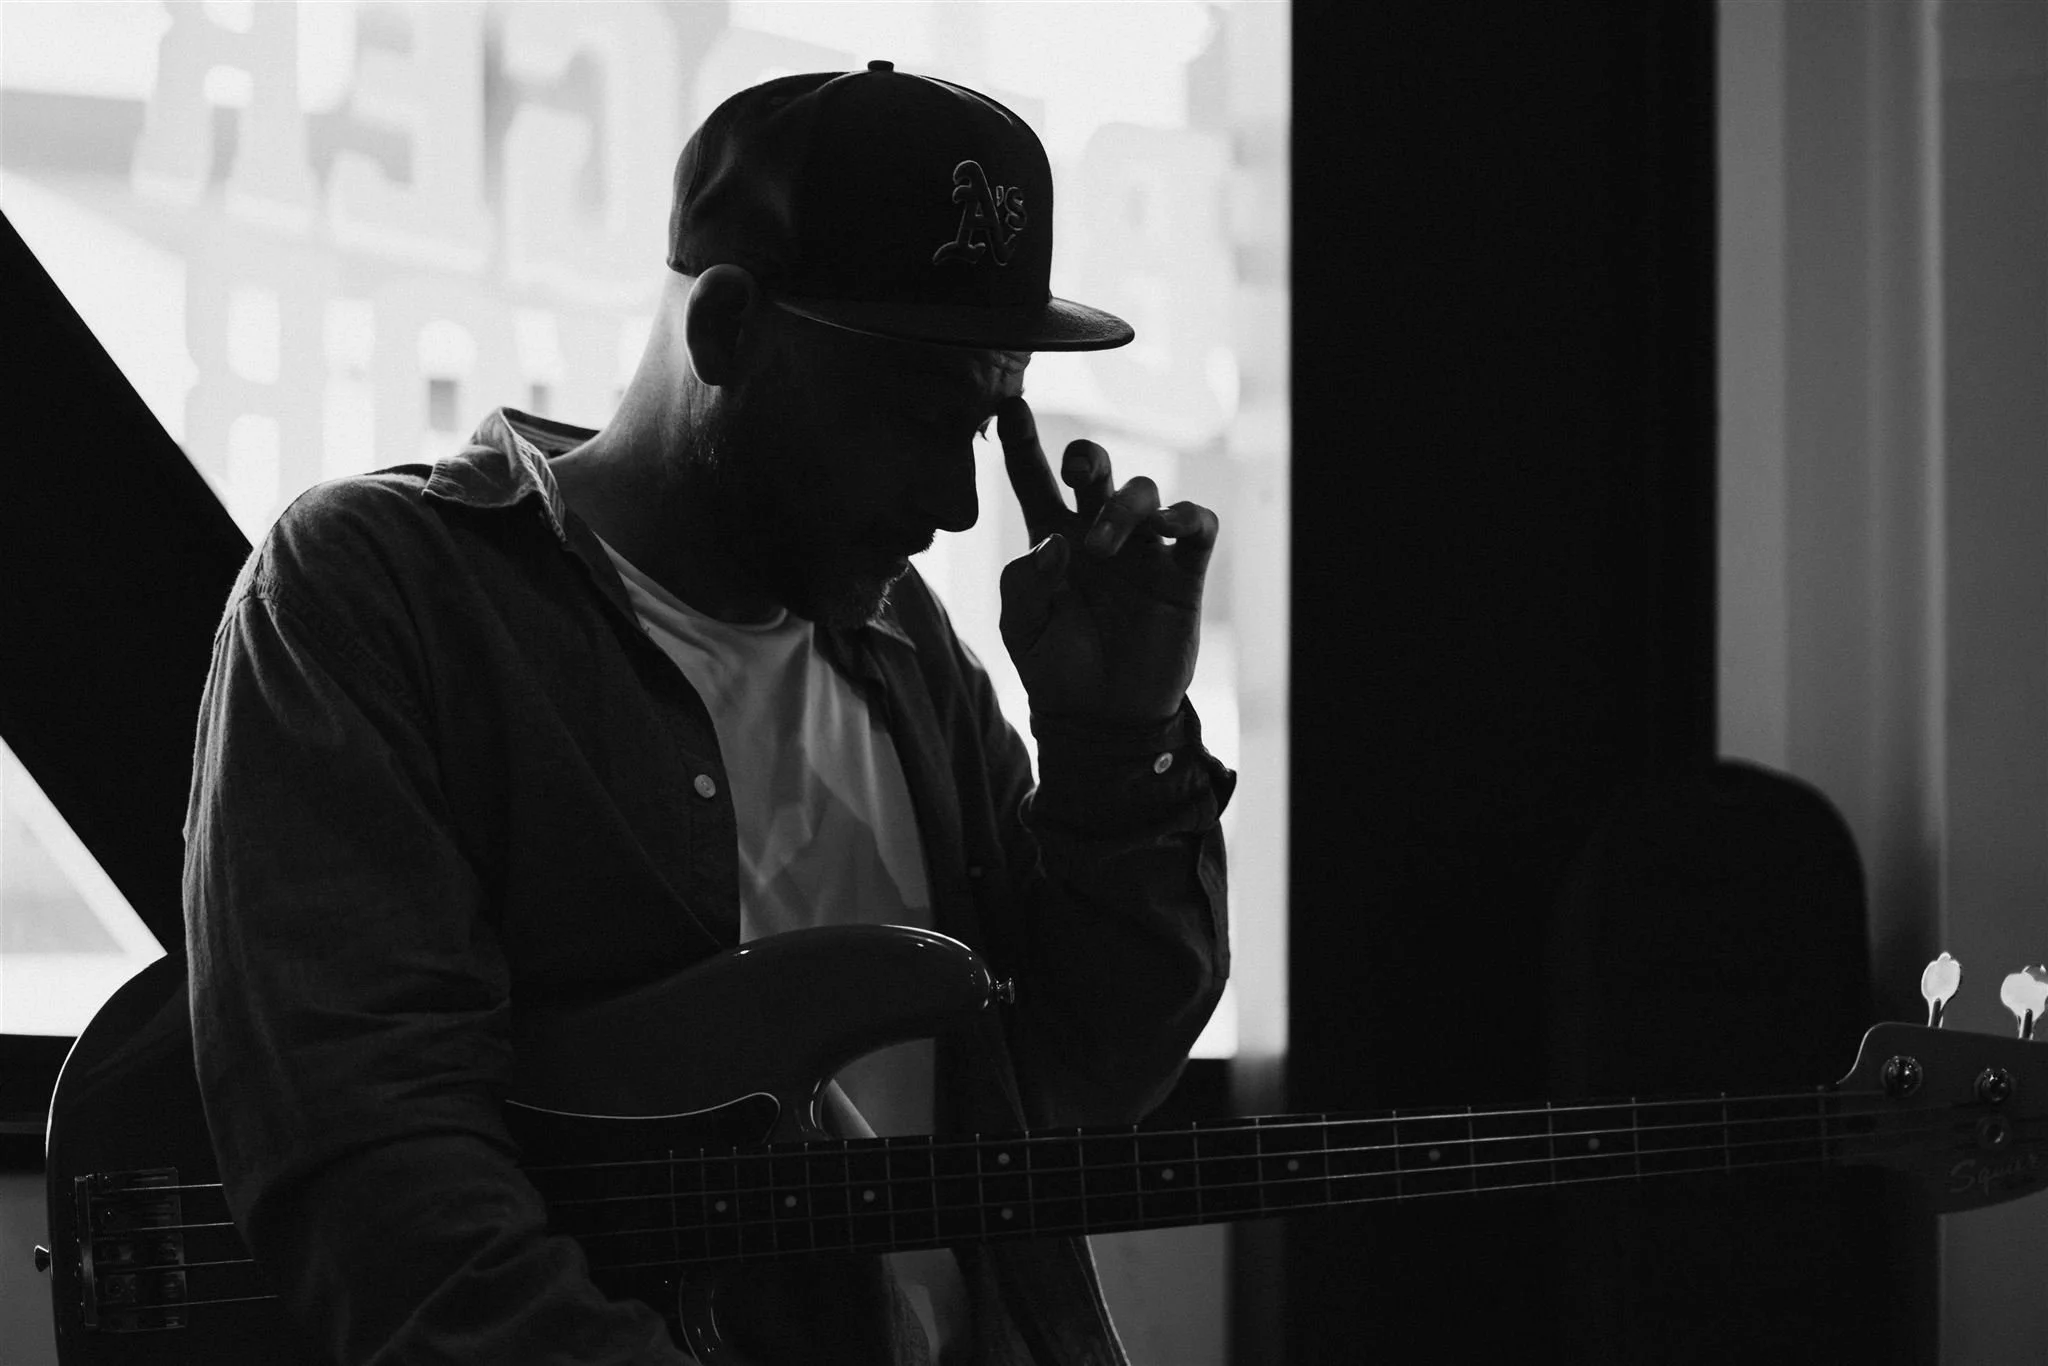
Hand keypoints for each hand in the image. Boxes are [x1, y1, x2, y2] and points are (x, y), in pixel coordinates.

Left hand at [995, 396, 1218, 726]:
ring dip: (1123, 506)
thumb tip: (1058, 542)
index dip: (1021, 442)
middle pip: (1096, 469)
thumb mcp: (1021, 627)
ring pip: (1144, 491)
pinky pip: (1196, 524)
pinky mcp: (1183, 572)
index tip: (1008, 407)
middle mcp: (1098, 534)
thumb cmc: (1056, 669)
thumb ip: (1024, 581)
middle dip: (1087, 454)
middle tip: (1076, 469)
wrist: (1103, 720)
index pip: (1034, 480)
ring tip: (1103, 547)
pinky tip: (1166, 530)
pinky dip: (1185, 516)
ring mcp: (1143, 550)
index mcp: (1052, 539)